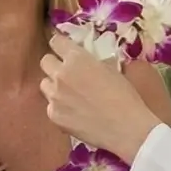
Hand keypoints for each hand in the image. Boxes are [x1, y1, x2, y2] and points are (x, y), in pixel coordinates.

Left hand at [41, 35, 161, 156]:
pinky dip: (59, 107)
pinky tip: (74, 113)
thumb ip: (93, 62)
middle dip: (54, 65)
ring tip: (69, 95)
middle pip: (45, 61)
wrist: (125, 127)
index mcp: (77, 58)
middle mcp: (61, 74)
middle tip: (66, 73)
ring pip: (45, 84)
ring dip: (54, 86)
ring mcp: (54, 96)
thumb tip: (88, 61)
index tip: (64, 50)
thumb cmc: (124, 96)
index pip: (56, 42)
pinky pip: (50, 106)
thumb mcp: (112, 70)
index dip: (60, 45)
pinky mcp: (53, 115)